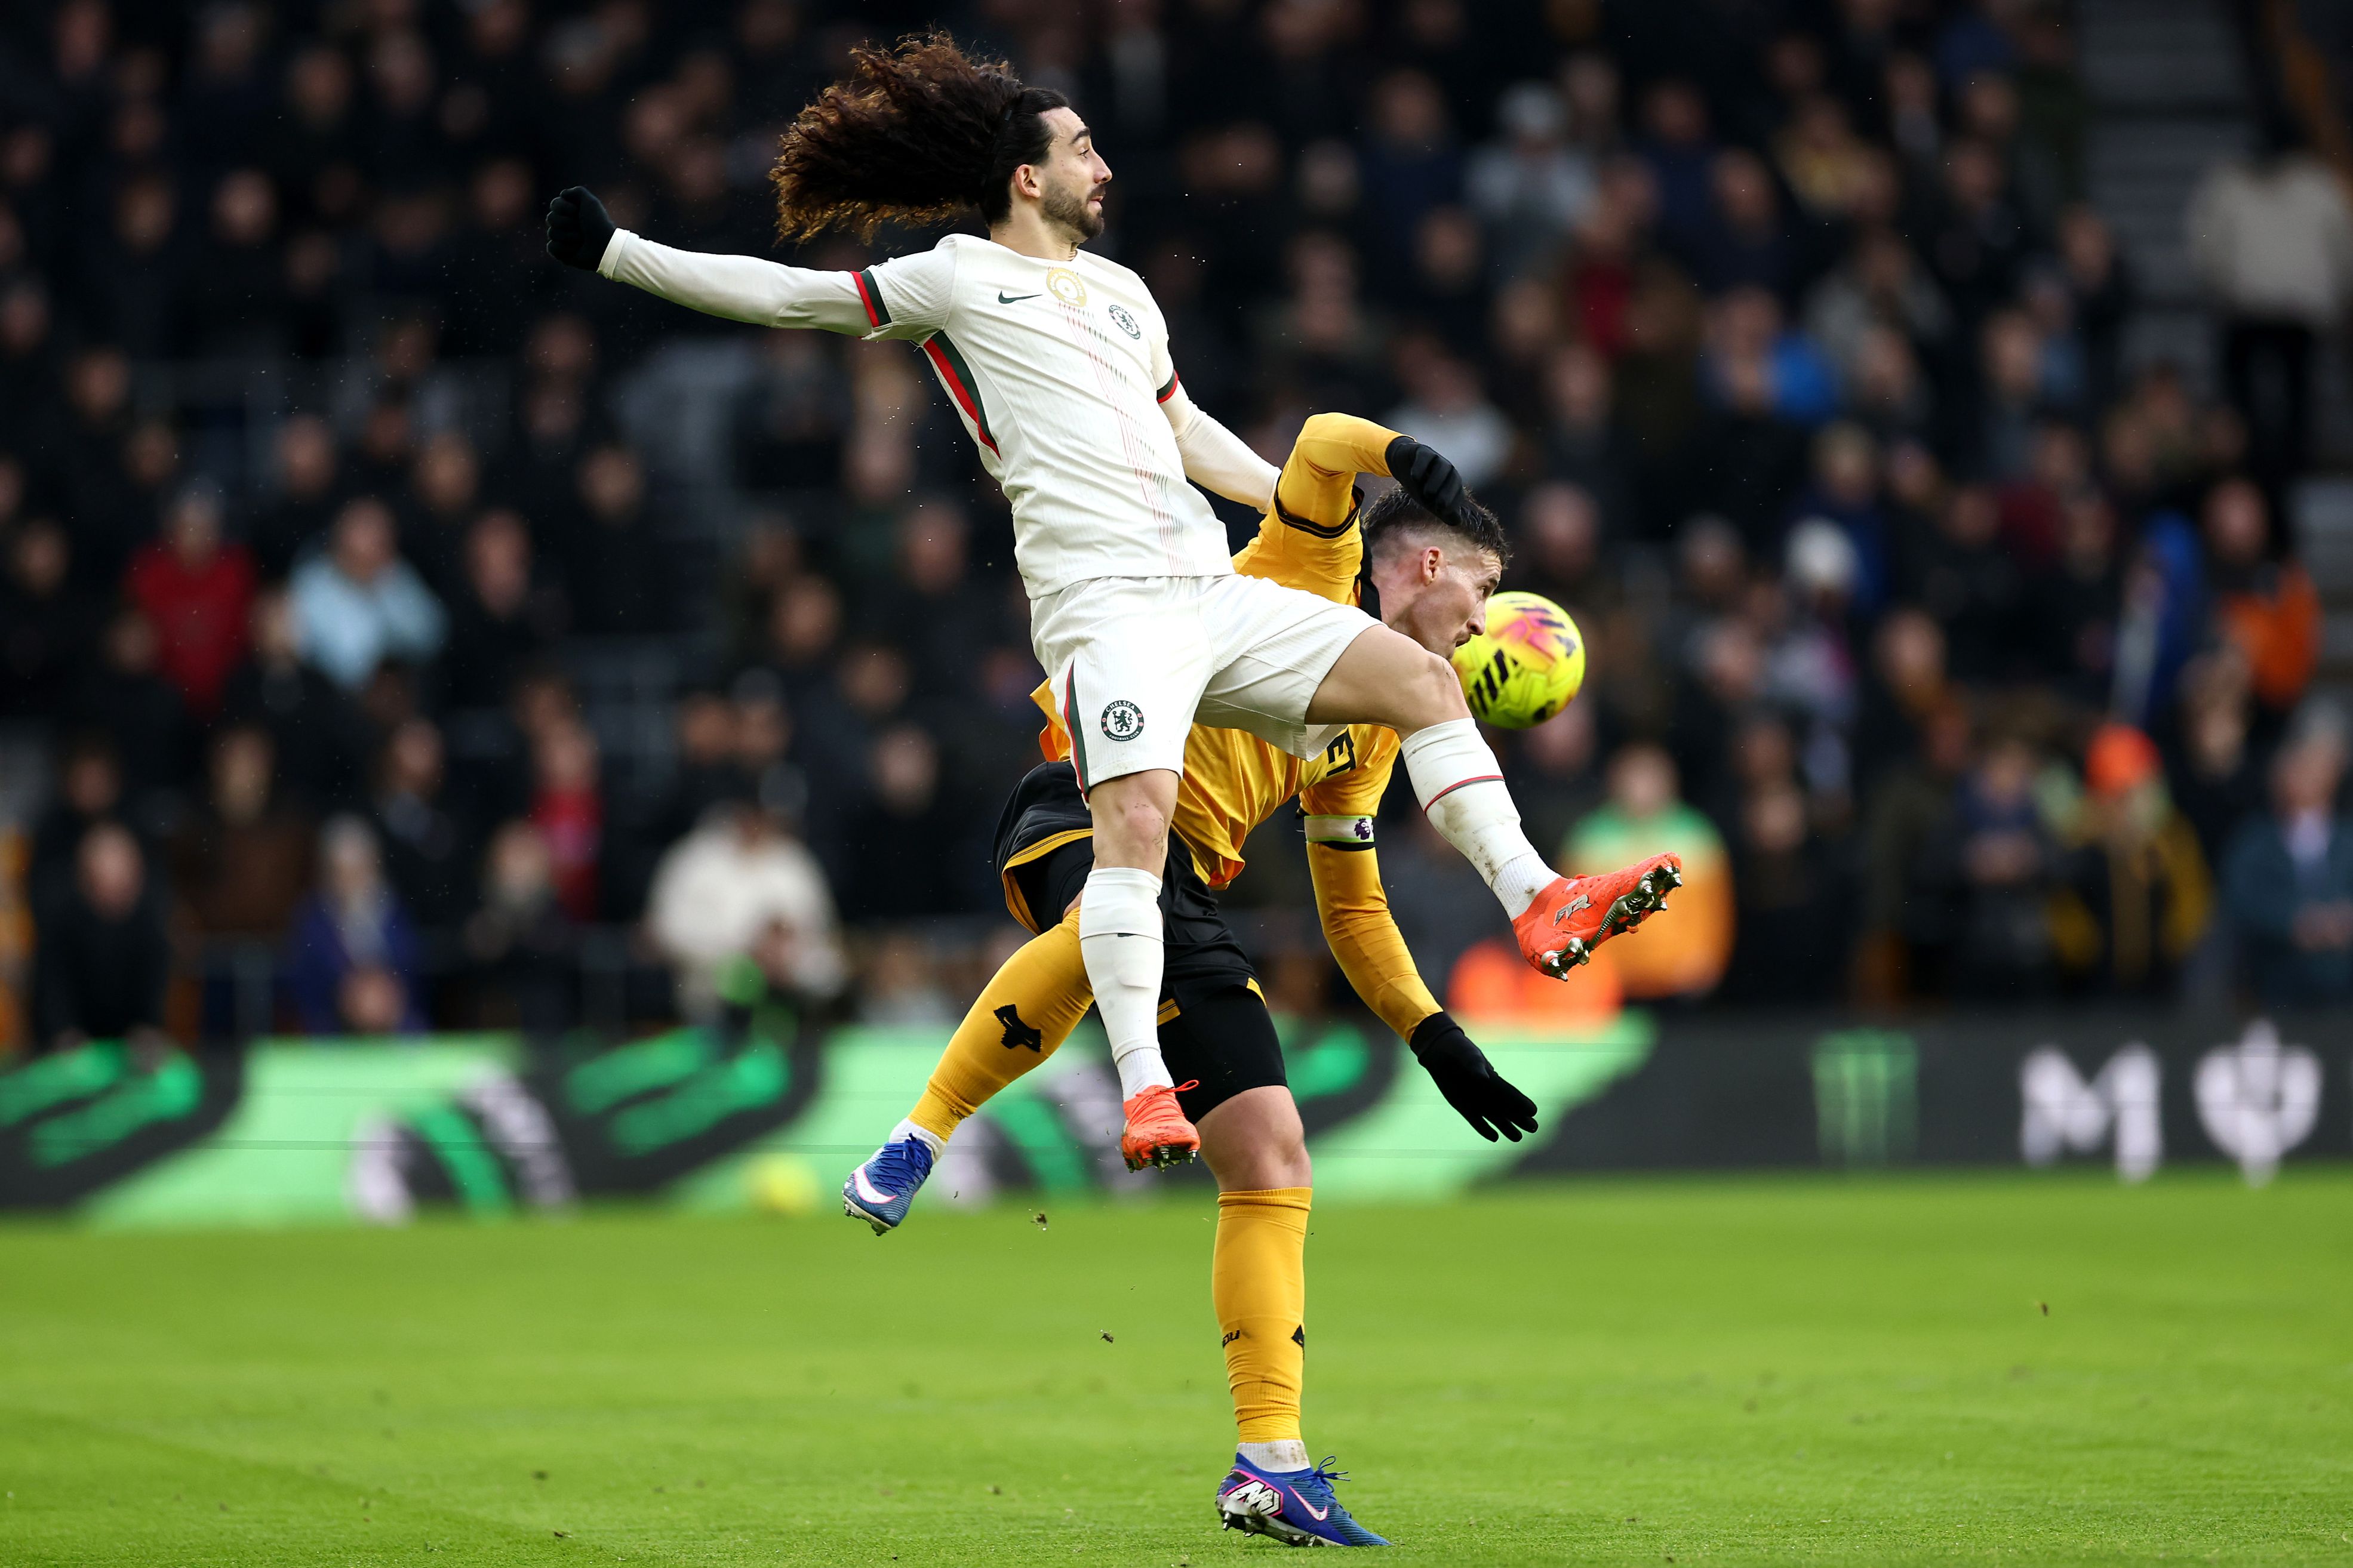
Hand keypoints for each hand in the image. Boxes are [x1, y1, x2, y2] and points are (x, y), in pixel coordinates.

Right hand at [546, 185, 615, 270]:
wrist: (604, 246)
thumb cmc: (598, 224)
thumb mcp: (591, 202)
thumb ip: (577, 192)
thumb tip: (563, 195)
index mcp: (570, 211)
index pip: (554, 204)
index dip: (564, 208)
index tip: (577, 212)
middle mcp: (564, 224)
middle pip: (550, 218)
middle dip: (567, 223)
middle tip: (582, 228)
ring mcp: (561, 238)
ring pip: (552, 233)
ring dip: (569, 236)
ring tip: (582, 240)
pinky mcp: (560, 253)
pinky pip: (552, 247)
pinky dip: (564, 249)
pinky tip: (576, 250)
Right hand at [1383, 435, 1466, 525]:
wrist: (1403, 465)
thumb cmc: (1419, 485)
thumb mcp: (1429, 501)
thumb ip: (1443, 512)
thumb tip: (1456, 522)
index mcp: (1452, 482)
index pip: (1458, 493)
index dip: (1453, 503)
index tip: (1444, 512)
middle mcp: (1447, 469)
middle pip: (1454, 478)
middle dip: (1448, 493)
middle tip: (1440, 507)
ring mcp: (1436, 458)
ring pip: (1442, 466)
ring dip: (1437, 480)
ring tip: (1427, 494)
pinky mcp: (1423, 450)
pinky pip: (1425, 457)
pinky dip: (1421, 467)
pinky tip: (1414, 478)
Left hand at [1410, 1011, 1538, 1142]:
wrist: (1441, 1052)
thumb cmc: (1459, 1050)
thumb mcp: (1467, 1055)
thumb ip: (1475, 1066)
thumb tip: (1484, 1078)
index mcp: (1492, 1079)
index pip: (1509, 1093)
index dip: (1521, 1102)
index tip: (1533, 1111)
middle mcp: (1487, 1092)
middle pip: (1506, 1108)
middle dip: (1520, 1118)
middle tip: (1534, 1128)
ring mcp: (1475, 1100)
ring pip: (1494, 1117)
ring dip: (1506, 1127)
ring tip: (1519, 1138)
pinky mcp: (1462, 1106)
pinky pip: (1475, 1120)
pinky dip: (1484, 1129)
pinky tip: (1495, 1138)